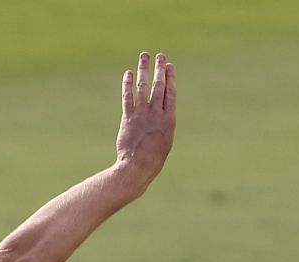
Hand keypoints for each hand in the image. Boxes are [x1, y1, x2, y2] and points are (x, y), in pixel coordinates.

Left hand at [115, 52, 175, 188]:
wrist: (137, 167)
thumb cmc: (153, 158)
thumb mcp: (165, 140)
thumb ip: (164, 124)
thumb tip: (163, 112)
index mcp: (169, 119)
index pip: (171, 92)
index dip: (170, 77)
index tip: (169, 65)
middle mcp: (156, 114)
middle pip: (159, 86)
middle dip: (159, 69)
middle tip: (159, 55)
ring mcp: (142, 115)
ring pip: (143, 88)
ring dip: (144, 70)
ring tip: (144, 57)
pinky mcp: (128, 118)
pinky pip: (128, 97)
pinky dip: (128, 84)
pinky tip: (128, 74)